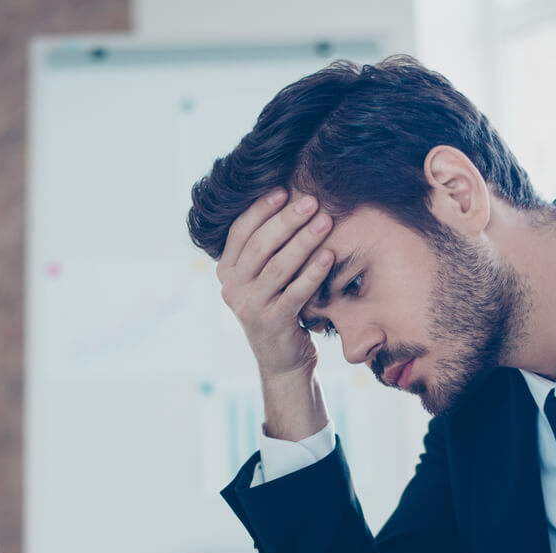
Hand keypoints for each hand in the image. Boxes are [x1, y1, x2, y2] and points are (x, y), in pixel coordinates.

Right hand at [216, 190, 334, 381]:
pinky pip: (295, 293)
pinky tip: (329, 255)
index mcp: (226, 272)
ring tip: (325, 221)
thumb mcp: (263, 279)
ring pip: (277, 267)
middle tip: (311, 201)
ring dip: (303, 241)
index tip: (284, 190)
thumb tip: (286, 199)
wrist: (283, 360)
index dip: (261, 209)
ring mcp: (250, 308)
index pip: (240, 232)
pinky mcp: (272, 324)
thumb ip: (265, 249)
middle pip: (259, 246)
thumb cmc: (280, 309)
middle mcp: (232, 289)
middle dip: (287, 220)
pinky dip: (313, 273)